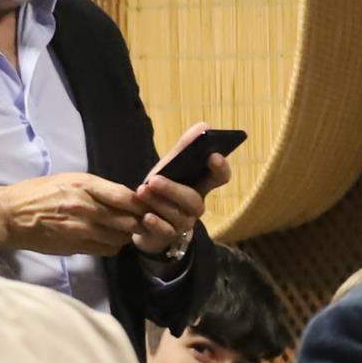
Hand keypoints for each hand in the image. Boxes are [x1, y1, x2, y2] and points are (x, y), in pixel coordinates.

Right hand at [0, 171, 143, 255]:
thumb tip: (124, 198)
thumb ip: (96, 189)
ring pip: (119, 238)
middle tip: (141, 223)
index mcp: (84, 185)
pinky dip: (112, 246)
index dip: (141, 204)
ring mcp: (80, 229)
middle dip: (138, 222)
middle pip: (127, 220)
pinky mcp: (75, 246)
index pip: (125, 196)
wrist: (10, 215)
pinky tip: (108, 240)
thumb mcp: (68, 180)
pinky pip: (105, 250)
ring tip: (123, 232)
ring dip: (125, 236)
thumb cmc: (38, 193)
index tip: (148, 206)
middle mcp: (85, 207)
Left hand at [126, 128, 224, 258]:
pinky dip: (156, 223)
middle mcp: (196, 206)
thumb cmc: (161, 190)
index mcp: (201, 186)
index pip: (220, 178)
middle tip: (153, 179)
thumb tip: (204, 125)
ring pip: (178, 215)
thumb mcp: (169, 167)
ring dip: (159, 203)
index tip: (212, 156)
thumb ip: (184, 148)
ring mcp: (183, 223)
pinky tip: (146, 217)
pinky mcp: (168, 236)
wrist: (141, 219)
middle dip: (174, 190)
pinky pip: (165, 231)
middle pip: (194, 200)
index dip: (220, 168)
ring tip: (141, 192)